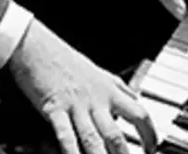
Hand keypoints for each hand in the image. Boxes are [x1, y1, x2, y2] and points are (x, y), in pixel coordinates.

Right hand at [8, 18, 157, 153]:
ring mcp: (75, 106)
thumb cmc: (63, 58)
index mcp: (108, 90)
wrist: (35, 45)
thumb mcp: (97, 70)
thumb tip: (134, 98)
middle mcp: (95, 100)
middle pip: (116, 135)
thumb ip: (117, 86)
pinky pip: (66, 136)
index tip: (152, 147)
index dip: (150, 134)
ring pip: (93, 140)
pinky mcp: (54, 109)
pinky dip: (72, 153)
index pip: (139, 114)